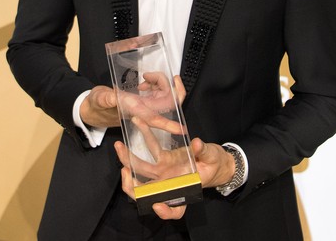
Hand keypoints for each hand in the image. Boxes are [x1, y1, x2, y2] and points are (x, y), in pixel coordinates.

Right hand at [80, 75, 185, 130]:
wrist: (95, 108)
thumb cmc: (97, 105)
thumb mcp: (100, 99)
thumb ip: (106, 98)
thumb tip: (115, 96)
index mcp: (136, 112)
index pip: (156, 120)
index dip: (170, 125)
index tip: (182, 129)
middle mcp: (145, 111)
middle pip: (169, 103)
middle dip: (170, 86)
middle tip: (160, 75)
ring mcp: (148, 106)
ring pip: (166, 94)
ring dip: (161, 82)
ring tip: (146, 77)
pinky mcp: (147, 100)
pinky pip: (161, 91)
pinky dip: (156, 82)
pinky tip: (145, 81)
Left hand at [115, 126, 235, 220]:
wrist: (215, 159)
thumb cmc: (216, 164)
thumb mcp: (213, 158)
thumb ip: (204, 152)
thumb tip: (197, 143)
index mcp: (184, 191)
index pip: (175, 210)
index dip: (165, 211)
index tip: (157, 204)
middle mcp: (170, 185)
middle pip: (147, 193)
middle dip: (131, 184)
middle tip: (124, 170)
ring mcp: (164, 173)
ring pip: (142, 172)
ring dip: (128, 160)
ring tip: (119, 147)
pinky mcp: (163, 159)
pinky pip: (151, 150)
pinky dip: (144, 138)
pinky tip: (138, 125)